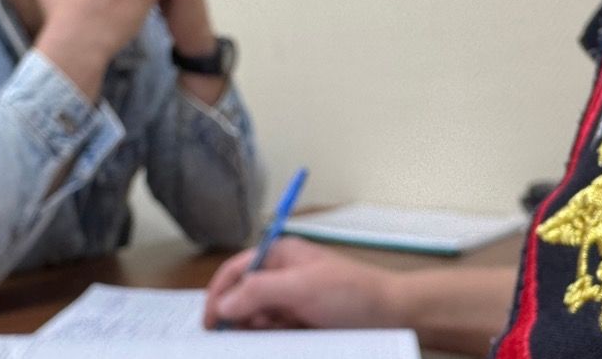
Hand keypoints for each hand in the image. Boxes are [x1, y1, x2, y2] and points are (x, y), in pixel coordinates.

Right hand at [204, 237, 396, 329]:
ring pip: (255, 319)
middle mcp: (282, 276)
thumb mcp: (301, 287)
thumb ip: (258, 292)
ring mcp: (291, 302)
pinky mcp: (300, 325)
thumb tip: (221, 306)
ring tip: (261, 341)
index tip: (208, 322)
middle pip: (241, 297)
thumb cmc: (352, 293)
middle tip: (229, 340)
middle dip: (234, 318)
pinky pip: (272, 334)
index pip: (236, 270)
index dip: (218, 294)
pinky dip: (266, 342)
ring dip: (251, 332)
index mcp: (280, 255)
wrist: (393, 316)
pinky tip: (270, 346)